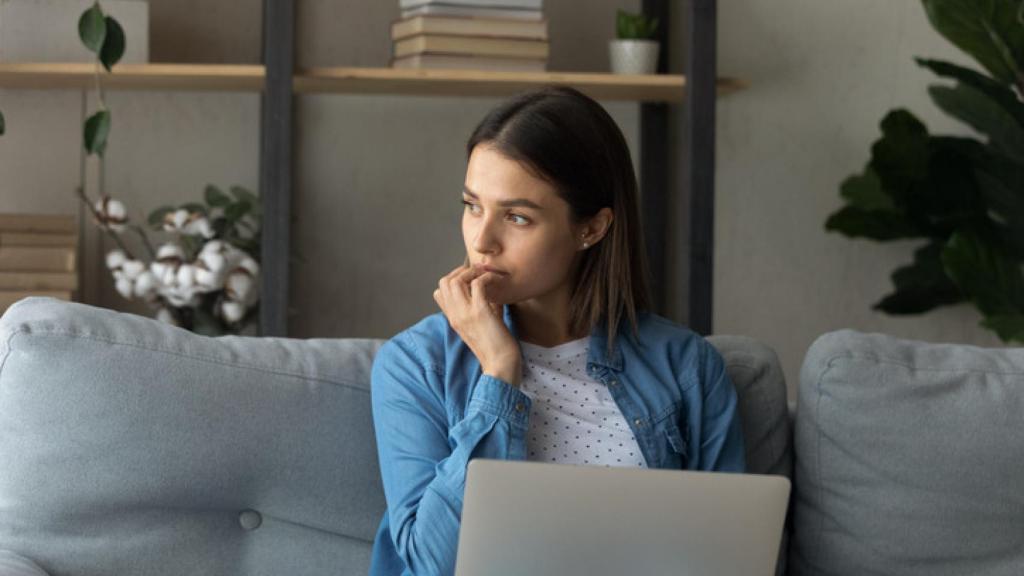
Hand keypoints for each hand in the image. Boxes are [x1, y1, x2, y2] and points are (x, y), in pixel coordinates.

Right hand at [433, 264, 520, 385]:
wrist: (500, 366)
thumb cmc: (496, 348)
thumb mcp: (483, 325)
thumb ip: (483, 308)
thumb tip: (492, 291)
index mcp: (454, 319)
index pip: (439, 293)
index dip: (453, 280)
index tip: (470, 280)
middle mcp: (455, 315)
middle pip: (443, 282)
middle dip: (460, 272)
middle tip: (477, 274)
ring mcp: (465, 314)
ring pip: (454, 280)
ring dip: (471, 272)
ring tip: (485, 275)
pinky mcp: (480, 313)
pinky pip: (478, 284)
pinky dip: (487, 277)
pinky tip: (497, 281)